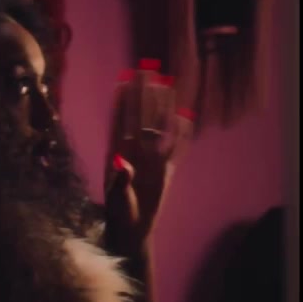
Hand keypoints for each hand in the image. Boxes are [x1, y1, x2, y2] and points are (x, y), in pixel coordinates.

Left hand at [105, 69, 192, 253]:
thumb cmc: (120, 214)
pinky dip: (181, 133)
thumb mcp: (117, 198)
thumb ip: (120, 179)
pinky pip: (176, 148)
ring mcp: (151, 159)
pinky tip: (185, 116)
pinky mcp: (165, 170)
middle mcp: (134, 152)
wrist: (132, 230)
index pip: (120, 122)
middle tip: (146, 71)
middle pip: (140, 117)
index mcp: (117, 154)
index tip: (123, 80)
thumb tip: (121, 159)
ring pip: (158, 127)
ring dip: (161, 107)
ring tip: (164, 84)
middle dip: (142, 95)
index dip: (121, 102)